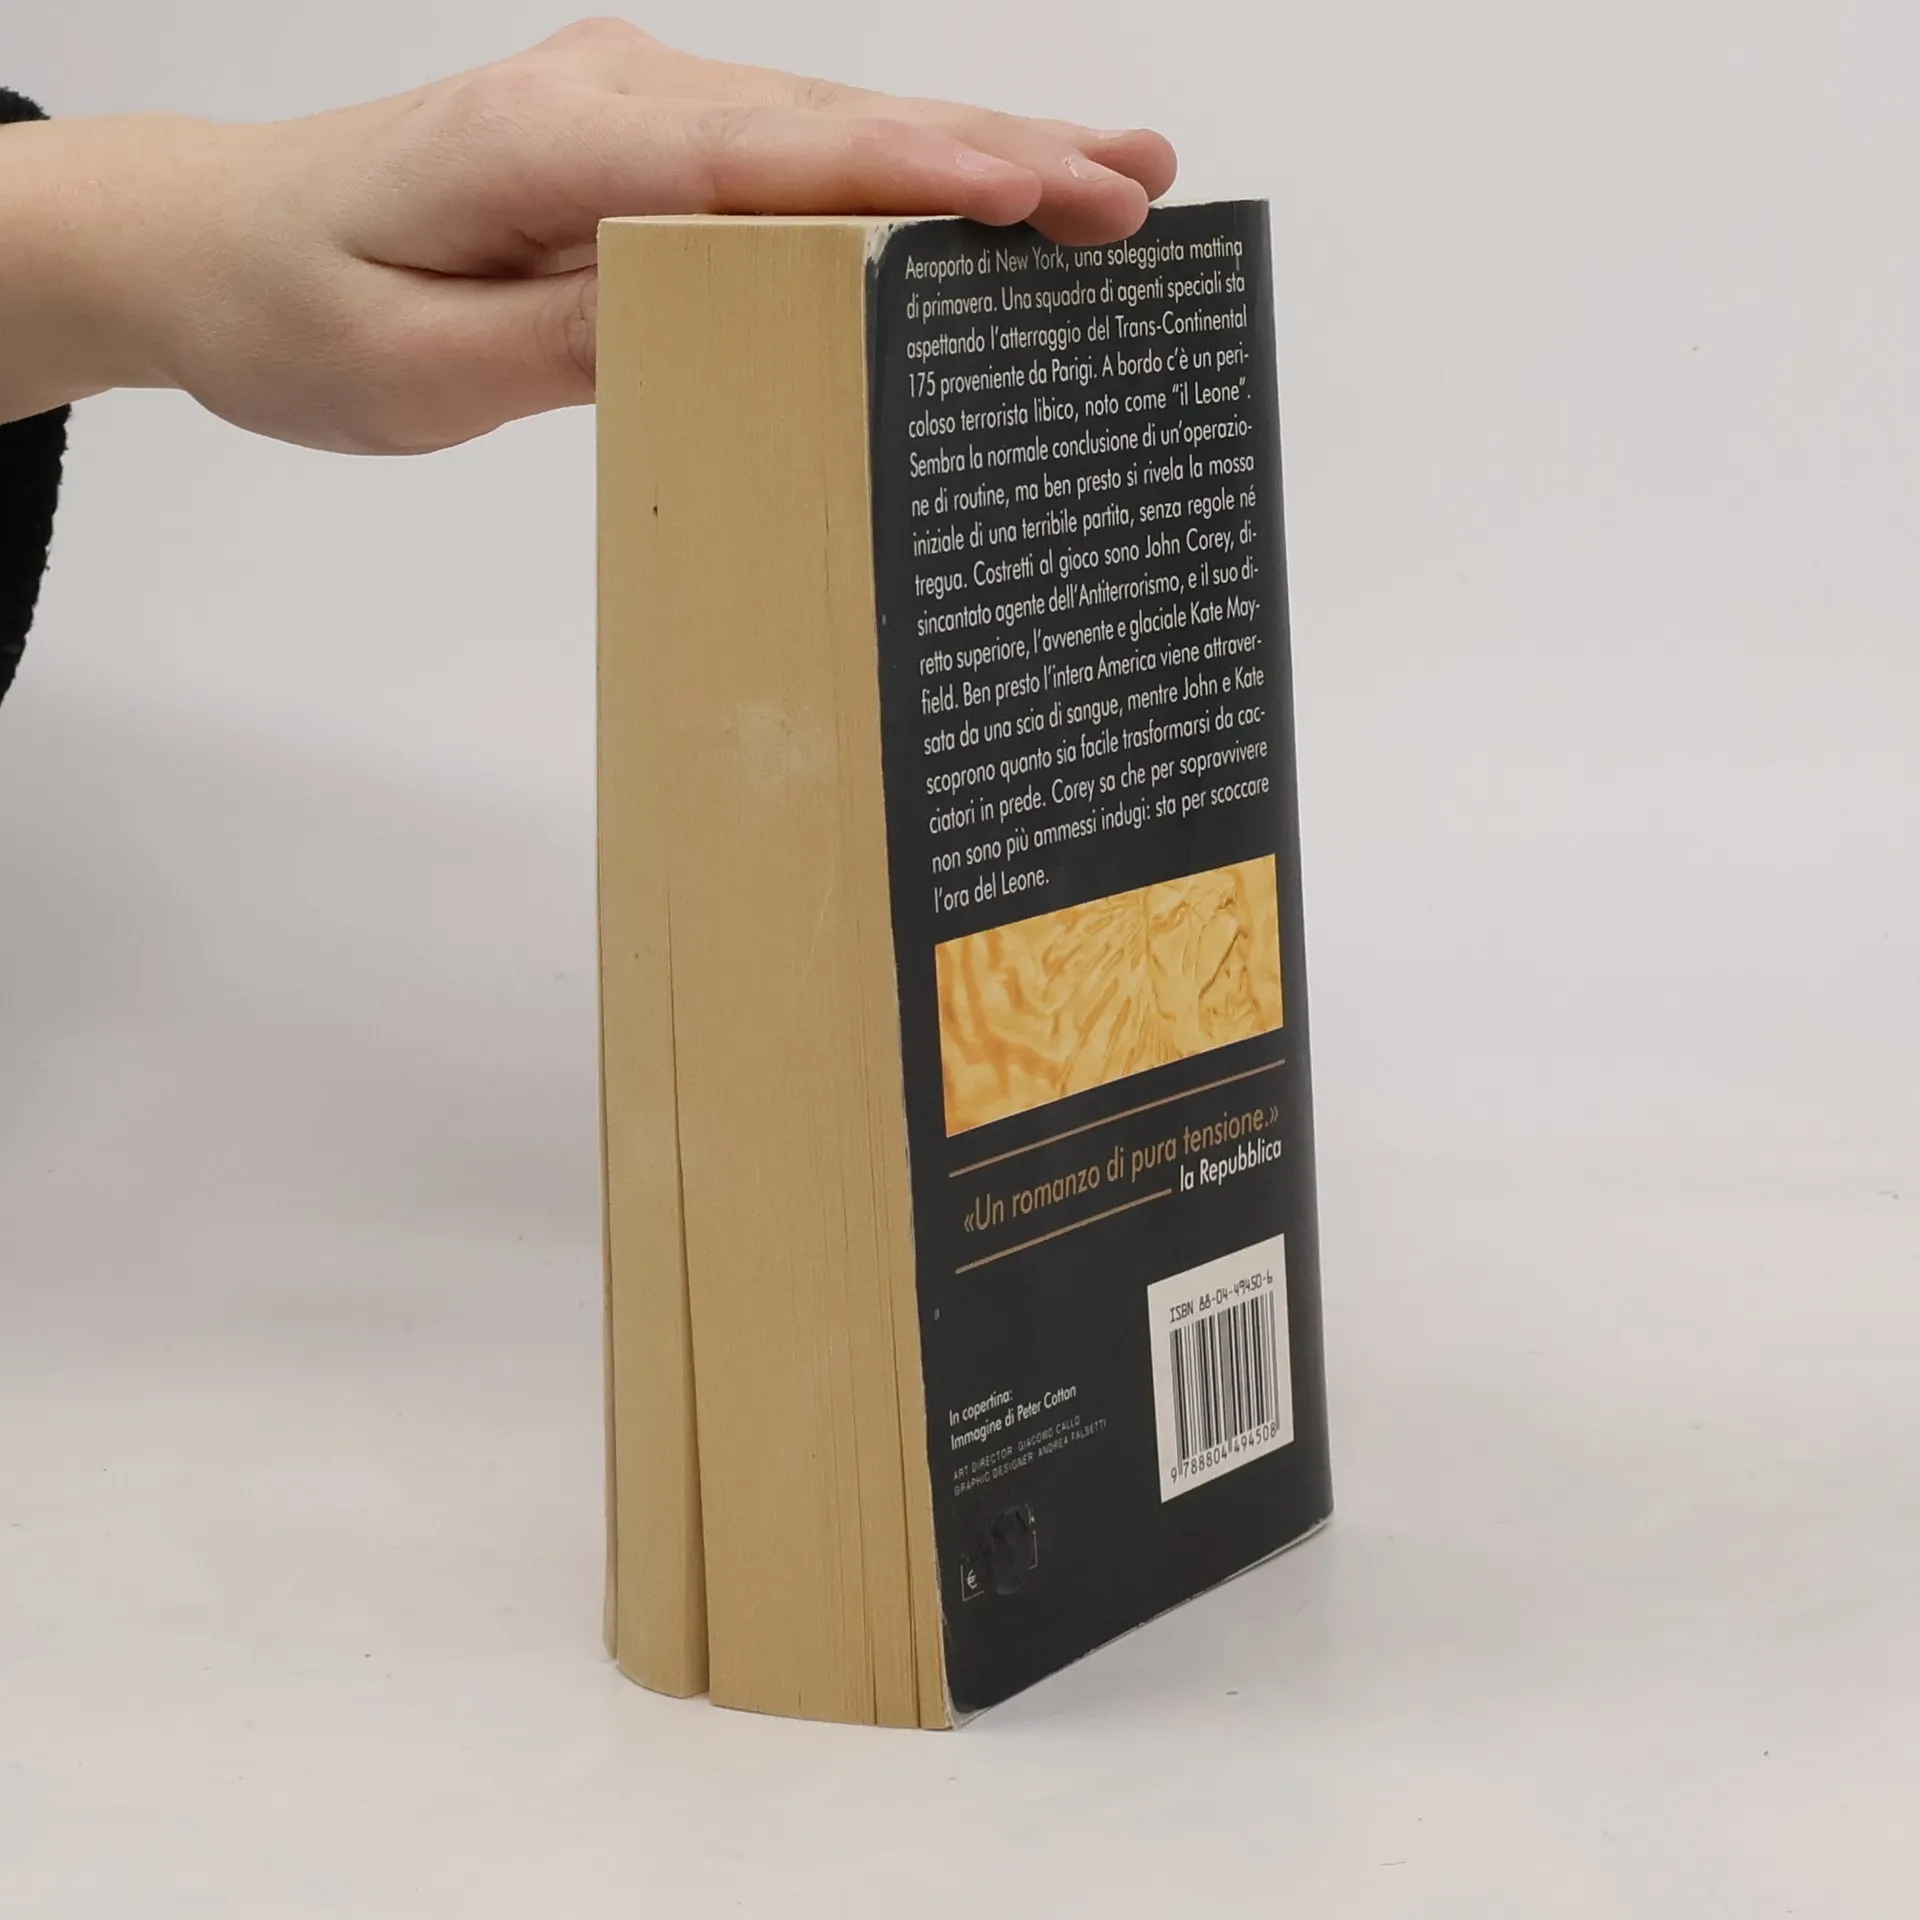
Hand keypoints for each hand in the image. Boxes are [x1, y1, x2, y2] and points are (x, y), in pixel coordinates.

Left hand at [0, 20, 1175, 451]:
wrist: (219, 244)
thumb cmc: (304, 311)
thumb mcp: (422, 366)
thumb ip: (572, 340)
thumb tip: (726, 314)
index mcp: (556, 141)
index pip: (769, 159)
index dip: (912, 177)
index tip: (1034, 200)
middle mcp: (615, 98)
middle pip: (835, 125)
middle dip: (999, 156)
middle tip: (1137, 190)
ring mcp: (637, 112)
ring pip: (834, 130)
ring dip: (978, 156)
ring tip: (1110, 183)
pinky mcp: (646, 147)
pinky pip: (797, 160)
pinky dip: (904, 176)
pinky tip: (983, 194)